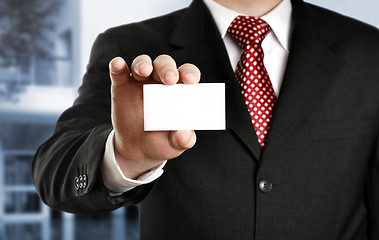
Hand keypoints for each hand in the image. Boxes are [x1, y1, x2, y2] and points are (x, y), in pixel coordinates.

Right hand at [109, 54, 199, 178]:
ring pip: (143, 63)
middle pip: (165, 65)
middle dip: (167, 69)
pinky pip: (119, 72)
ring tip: (144, 71)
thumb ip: (183, 140)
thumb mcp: (175, 145)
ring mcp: (140, 82)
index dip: (189, 73)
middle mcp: (160, 81)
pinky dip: (117, 66)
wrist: (137, 149)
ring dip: (143, 64)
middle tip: (169, 79)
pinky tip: (118, 64)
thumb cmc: (162, 142)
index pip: (187, 74)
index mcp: (179, 90)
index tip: (190, 81)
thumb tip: (185, 135)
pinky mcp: (122, 86)